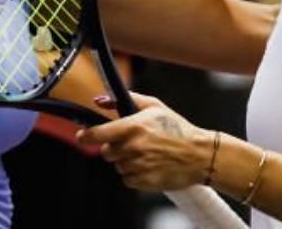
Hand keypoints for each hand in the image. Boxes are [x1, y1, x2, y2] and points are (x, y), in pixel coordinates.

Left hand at [77, 92, 211, 191]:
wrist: (198, 154)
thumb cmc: (177, 128)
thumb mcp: (154, 106)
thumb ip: (125, 100)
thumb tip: (101, 99)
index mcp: (132, 127)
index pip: (97, 134)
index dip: (85, 136)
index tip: (82, 136)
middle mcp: (132, 147)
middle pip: (106, 152)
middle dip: (115, 147)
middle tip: (133, 142)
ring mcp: (137, 166)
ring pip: (117, 165)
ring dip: (126, 161)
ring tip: (146, 153)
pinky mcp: (143, 181)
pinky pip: (127, 179)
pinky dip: (134, 174)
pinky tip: (149, 165)